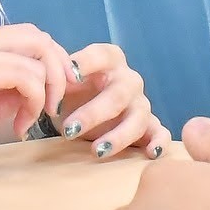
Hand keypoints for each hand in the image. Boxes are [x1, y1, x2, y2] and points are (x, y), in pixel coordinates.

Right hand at [0, 26, 72, 169]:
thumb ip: (16, 86)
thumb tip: (51, 83)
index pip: (31, 35)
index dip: (54, 61)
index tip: (57, 94)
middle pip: (39, 38)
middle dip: (59, 72)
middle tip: (54, 105)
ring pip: (37, 58)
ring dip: (45, 94)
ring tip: (28, 121)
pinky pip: (26, 77)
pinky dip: (33, 102)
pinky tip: (19, 126)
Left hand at [62, 42, 165, 159]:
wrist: (81, 111)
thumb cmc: (72, 91)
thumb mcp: (61, 81)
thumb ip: (56, 76)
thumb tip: (48, 78)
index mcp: (109, 60)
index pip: (100, 55)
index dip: (86, 63)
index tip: (70, 75)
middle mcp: (129, 79)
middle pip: (118, 94)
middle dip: (93, 113)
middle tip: (69, 130)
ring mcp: (140, 103)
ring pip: (138, 117)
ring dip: (118, 135)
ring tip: (96, 151)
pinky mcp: (149, 125)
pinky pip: (160, 132)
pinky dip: (159, 142)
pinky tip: (151, 153)